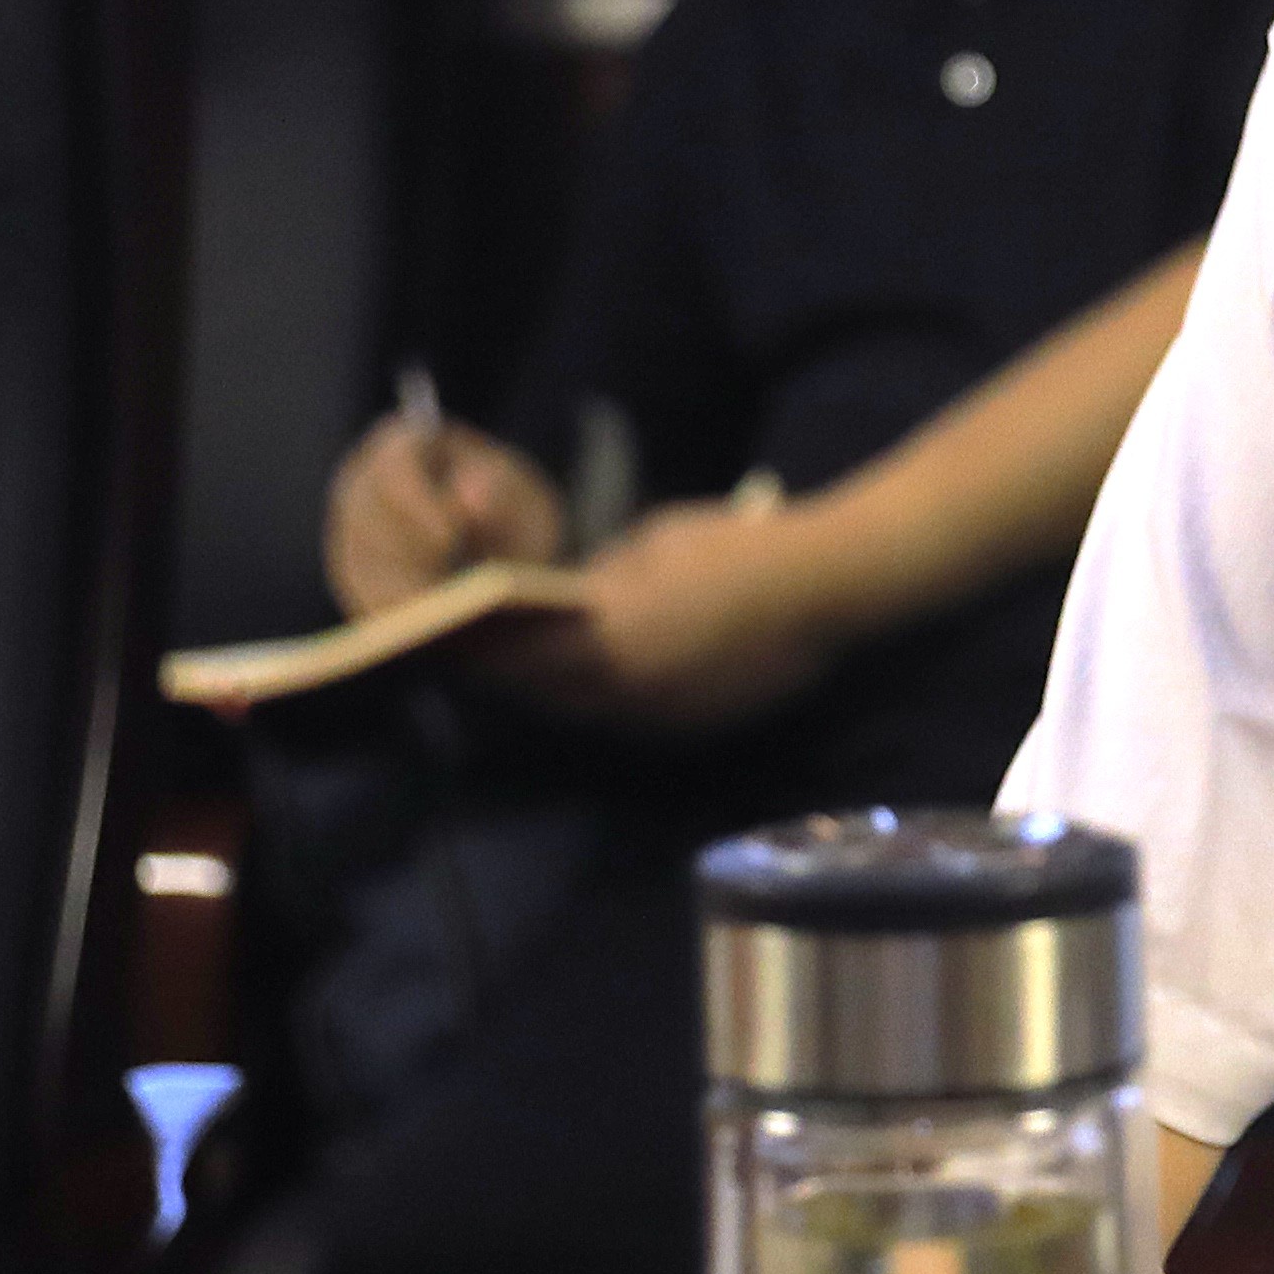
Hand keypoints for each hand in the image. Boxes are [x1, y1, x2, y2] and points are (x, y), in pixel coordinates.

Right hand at [323, 413, 560, 613]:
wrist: (504, 552)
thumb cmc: (511, 514)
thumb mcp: (522, 501)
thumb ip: (500, 495)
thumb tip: (470, 500)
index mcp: (407, 441)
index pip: (395, 465)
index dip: (417, 501)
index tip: (451, 536)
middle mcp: (364, 480)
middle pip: (366, 515)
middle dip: (405, 553)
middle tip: (441, 590)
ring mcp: (350, 527)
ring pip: (357, 559)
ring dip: (395, 588)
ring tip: (436, 617)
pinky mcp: (353, 573)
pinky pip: (358, 593)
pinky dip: (388, 611)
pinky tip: (418, 631)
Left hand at [468, 492, 868, 735]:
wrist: (830, 589)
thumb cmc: (738, 548)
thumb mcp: (652, 544)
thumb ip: (602, 578)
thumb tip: (565, 597)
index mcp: (613, 636)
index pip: (519, 653)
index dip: (477, 644)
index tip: (443, 627)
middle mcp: (629, 691)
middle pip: (542, 693)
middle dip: (504, 674)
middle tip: (466, 652)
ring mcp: (662, 717)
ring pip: (582, 712)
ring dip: (548, 693)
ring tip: (517, 667)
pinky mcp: (690, 729)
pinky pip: (626, 718)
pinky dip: (599, 700)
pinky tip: (588, 678)